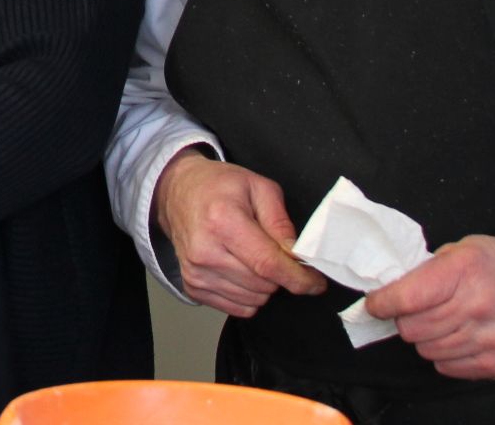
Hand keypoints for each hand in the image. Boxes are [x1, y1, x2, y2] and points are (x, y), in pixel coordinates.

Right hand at [151, 148, 322, 316]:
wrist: (177, 193)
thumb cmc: (218, 186)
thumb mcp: (258, 187)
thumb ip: (281, 222)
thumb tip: (298, 255)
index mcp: (222, 221)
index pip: (268, 263)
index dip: (298, 277)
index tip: (316, 282)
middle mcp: (205, 251)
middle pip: (264, 284)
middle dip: (282, 275)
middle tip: (279, 255)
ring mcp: (196, 272)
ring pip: (254, 299)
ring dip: (265, 285)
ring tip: (255, 257)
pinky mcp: (193, 286)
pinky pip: (238, 307)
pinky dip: (250, 294)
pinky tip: (243, 270)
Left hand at [364, 235, 494, 379]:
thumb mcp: (462, 250)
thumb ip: (426, 269)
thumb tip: (390, 290)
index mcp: (463, 271)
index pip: (406, 298)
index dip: (382, 302)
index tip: (377, 302)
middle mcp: (476, 306)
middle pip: (411, 327)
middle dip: (404, 318)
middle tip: (415, 309)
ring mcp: (487, 339)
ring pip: (425, 349)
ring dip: (425, 337)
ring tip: (442, 321)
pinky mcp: (494, 364)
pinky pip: (445, 367)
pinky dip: (443, 354)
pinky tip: (458, 336)